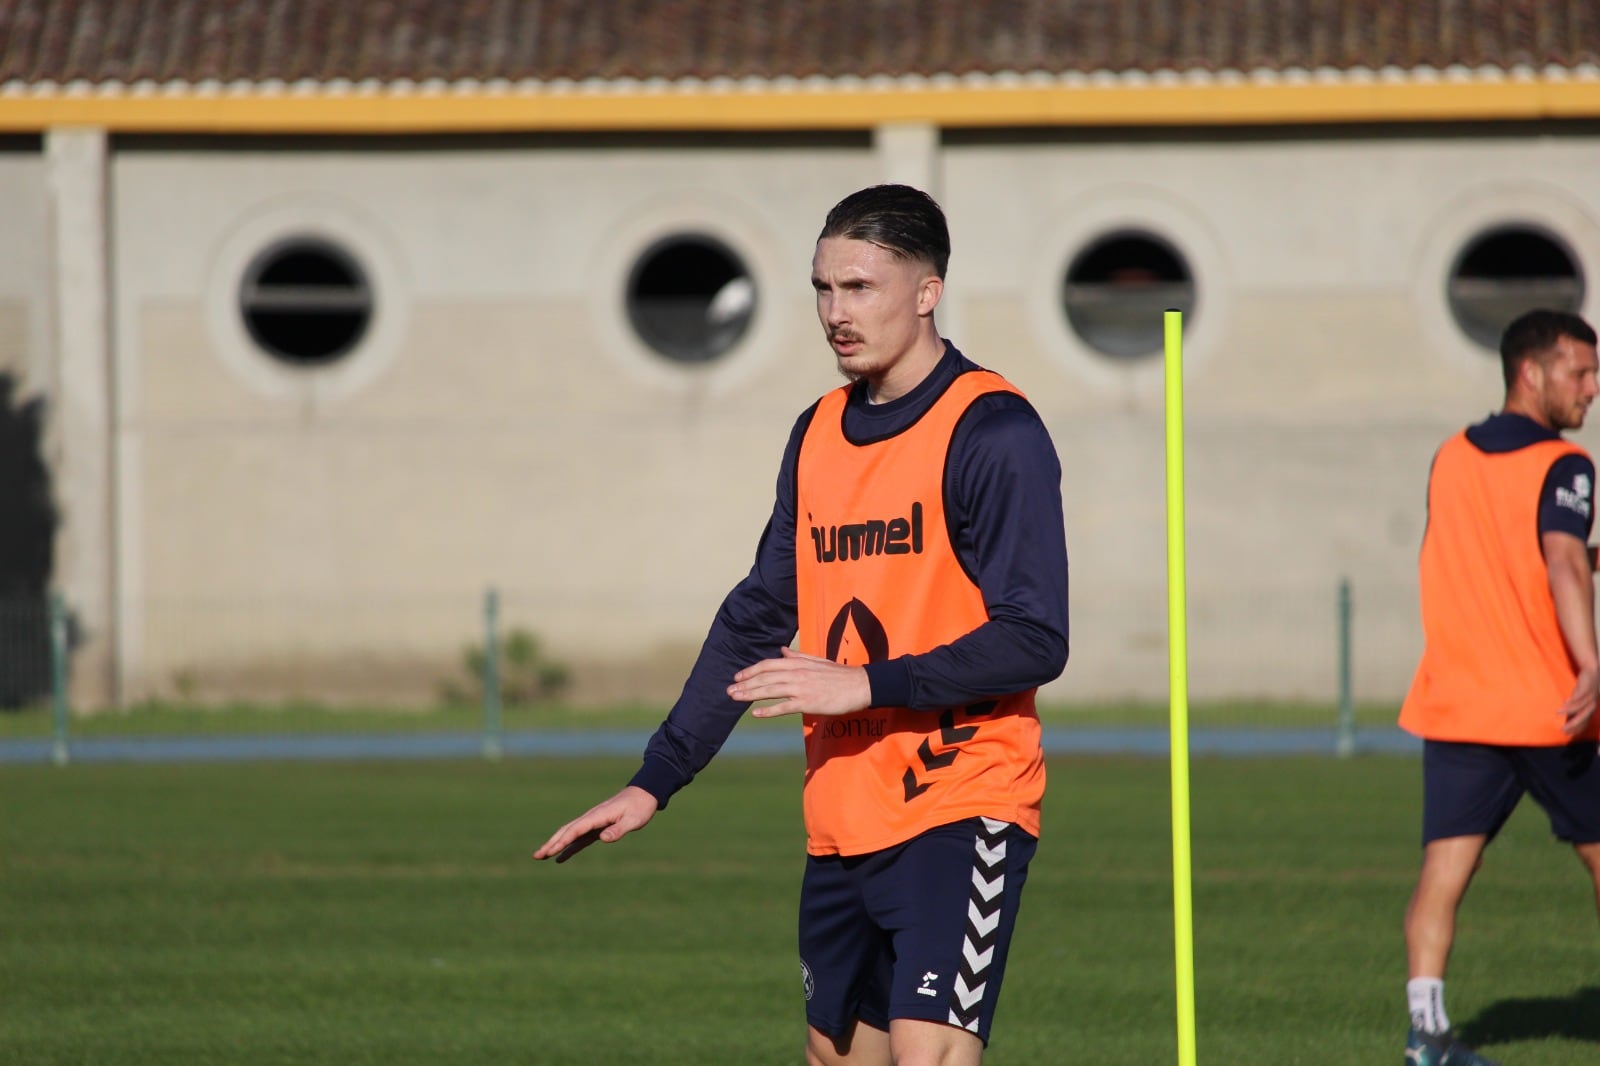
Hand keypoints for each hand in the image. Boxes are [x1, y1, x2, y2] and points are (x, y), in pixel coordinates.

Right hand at [532, 786, 658, 862]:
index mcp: (598, 816)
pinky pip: (579, 838)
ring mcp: (593, 822)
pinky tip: (561, 857)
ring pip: (569, 834)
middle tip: (537, 856)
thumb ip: (618, 829)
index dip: (562, 841)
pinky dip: (569, 847)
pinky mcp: (597, 827)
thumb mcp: (633, 820)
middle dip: (551, 843)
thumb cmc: (640, 807)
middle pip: (566, 831)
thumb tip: (603, 838)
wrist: (644, 794)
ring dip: (556, 844)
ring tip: (541, 856)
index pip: (576, 830)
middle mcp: (591, 818)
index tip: (550, 851)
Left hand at [730, 646, 871, 718]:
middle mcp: (796, 673)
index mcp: (798, 663)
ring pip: (770, 691)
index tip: (738, 676)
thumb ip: (797, 656)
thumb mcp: (816, 661)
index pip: (768, 664)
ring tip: (735, 698)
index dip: (751, 670)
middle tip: (728, 690)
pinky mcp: (808, 703)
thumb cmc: (839, 674)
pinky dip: (768, 710)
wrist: (860, 685)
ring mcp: (801, 688)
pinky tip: (755, 713)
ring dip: (750, 694)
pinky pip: (783, 707)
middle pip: (764, 677)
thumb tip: (782, 650)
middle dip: (744, 684)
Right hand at [1558, 664, 1599, 735]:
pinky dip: (1572, 699)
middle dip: (1574, 724)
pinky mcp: (1587, 688)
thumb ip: (1575, 711)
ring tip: (1557, 713)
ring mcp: (1590, 696)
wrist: (1593, 672)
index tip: (1565, 734)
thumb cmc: (1585, 688)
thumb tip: (1567, 721)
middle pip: (1583, 717)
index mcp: (1591, 710)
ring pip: (1580, 706)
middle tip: (1562, 729)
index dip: (1576, 729)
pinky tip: (1564, 701)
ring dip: (1569, 710)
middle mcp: (1592, 705)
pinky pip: (1580, 695)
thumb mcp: (1580, 701)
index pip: (1584, 723)